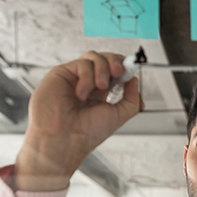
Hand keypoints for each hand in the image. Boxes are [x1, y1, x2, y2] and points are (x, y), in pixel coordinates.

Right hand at [15, 51, 143, 190]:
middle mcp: (87, 84)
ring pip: (93, 56)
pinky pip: (81, 64)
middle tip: (119, 72)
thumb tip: (134, 80)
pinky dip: (87, 77)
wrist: (64, 140)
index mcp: (100, 93)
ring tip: (101, 87)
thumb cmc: (86, 134)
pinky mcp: (62, 74)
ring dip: (102, 69)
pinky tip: (82, 94)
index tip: (130, 70)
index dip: (124, 67)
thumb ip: (131, 100)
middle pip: (105, 58)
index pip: (114, 71)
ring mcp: (74, 78)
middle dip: (115, 61)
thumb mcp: (118, 116)